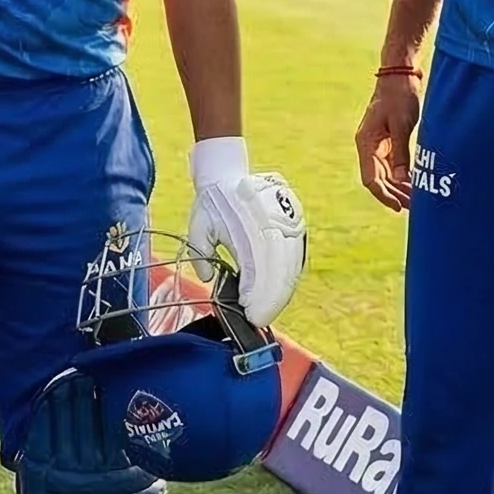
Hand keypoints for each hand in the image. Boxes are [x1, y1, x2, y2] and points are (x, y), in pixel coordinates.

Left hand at [186, 137, 308, 325]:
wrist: (228, 173)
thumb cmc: (212, 203)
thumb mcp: (197, 225)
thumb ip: (199, 253)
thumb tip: (208, 278)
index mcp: (251, 225)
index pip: (261, 270)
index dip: (259, 297)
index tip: (251, 315)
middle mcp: (275, 224)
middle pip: (282, 272)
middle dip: (272, 302)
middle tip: (259, 320)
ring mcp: (289, 222)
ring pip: (293, 266)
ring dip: (282, 292)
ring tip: (267, 310)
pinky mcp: (295, 223)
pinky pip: (297, 256)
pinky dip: (288, 277)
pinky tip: (278, 293)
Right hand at [353, 71, 421, 212]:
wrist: (400, 74)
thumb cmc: (399, 95)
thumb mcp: (401, 124)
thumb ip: (400, 153)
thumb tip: (401, 180)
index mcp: (365, 142)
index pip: (370, 178)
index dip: (384, 195)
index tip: (399, 207)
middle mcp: (368, 146)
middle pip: (378, 179)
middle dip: (395, 194)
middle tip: (416, 207)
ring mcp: (378, 145)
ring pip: (386, 175)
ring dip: (400, 188)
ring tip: (418, 199)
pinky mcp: (388, 142)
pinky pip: (393, 165)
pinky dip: (403, 176)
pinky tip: (416, 184)